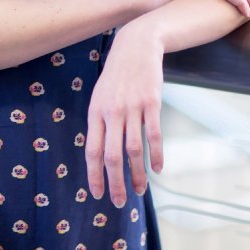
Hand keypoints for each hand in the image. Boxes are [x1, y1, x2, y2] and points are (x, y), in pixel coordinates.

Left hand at [85, 23, 163, 207]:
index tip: (97, 194)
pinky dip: (156, 154)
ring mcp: (132, 108)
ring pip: (133, 149)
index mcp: (95, 112)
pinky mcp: (152, 103)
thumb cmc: (116, 77)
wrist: (135, 47)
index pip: (92, 150)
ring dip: (136, 173)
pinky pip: (154, 134)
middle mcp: (111, 112)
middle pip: (112, 155)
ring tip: (139, 190)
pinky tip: (157, 169)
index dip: (94, 174)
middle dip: (114, 182)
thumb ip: (100, 123)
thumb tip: (98, 152)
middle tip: (118, 201)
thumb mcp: (100, 97)